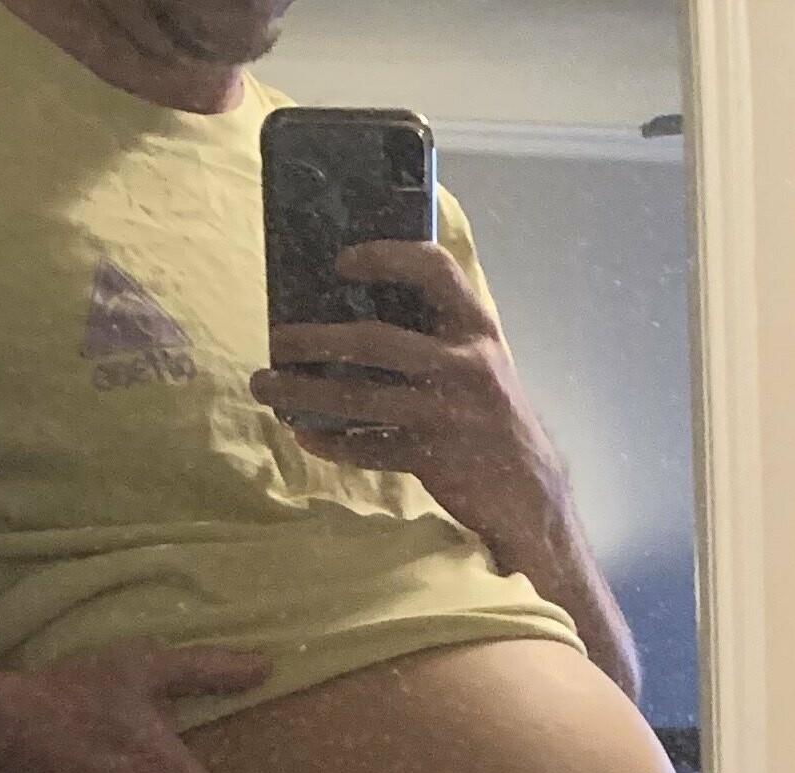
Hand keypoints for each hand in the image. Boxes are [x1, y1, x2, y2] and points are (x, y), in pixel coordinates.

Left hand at [250, 240, 564, 545]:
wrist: (530, 493)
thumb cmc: (492, 417)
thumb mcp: (479, 363)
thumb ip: (436, 336)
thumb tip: (355, 314)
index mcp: (478, 330)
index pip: (436, 271)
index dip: (388, 257)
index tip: (341, 261)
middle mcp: (464, 366)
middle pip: (375, 342)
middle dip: (315, 339)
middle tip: (275, 339)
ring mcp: (445, 414)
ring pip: (358, 398)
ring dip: (302, 391)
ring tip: (264, 384)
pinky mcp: (429, 458)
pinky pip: (366, 447)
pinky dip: (330, 441)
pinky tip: (304, 432)